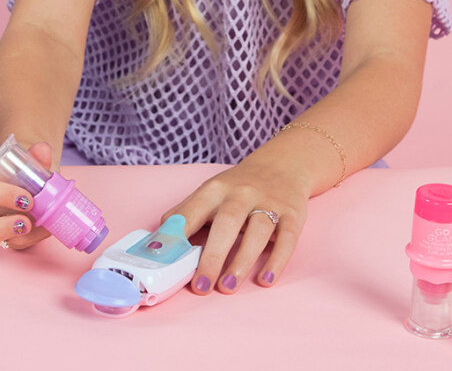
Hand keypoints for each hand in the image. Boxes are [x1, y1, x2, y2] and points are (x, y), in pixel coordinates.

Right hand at [0, 142, 52, 248]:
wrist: (31, 177)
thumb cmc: (23, 167)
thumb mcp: (28, 159)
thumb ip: (36, 155)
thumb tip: (43, 149)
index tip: (27, 199)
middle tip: (25, 223)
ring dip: (18, 237)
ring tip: (39, 227)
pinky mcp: (4, 236)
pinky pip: (13, 243)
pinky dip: (33, 238)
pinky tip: (47, 228)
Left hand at [163, 151, 310, 294]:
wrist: (282, 165)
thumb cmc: (238, 186)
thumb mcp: (210, 192)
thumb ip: (186, 213)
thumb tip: (158, 241)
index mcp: (216, 189)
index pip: (194, 209)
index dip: (180, 233)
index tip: (169, 258)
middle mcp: (242, 193)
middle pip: (226, 223)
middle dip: (213, 256)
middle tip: (201, 286)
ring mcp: (269, 203)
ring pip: (258, 231)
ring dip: (242, 261)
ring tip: (228, 286)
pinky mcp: (293, 214)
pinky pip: (287, 238)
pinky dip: (277, 259)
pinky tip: (266, 279)